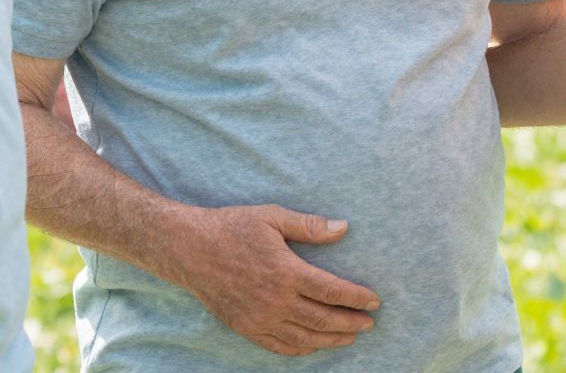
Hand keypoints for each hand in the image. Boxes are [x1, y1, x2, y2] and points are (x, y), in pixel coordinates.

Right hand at [168, 204, 378, 355]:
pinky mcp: (246, 327)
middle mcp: (276, 300)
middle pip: (323, 319)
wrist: (191, 250)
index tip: (374, 301)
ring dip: (331, 340)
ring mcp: (261, 318)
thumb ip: (310, 226)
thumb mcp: (273, 217)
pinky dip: (300, 349)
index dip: (356, 298)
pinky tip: (313, 346)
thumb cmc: (233, 227)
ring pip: (304, 337)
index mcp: (287, 272)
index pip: (332, 291)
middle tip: (369, 324)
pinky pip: (279, 346)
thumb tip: (344, 228)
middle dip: (350, 323)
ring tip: (349, 338)